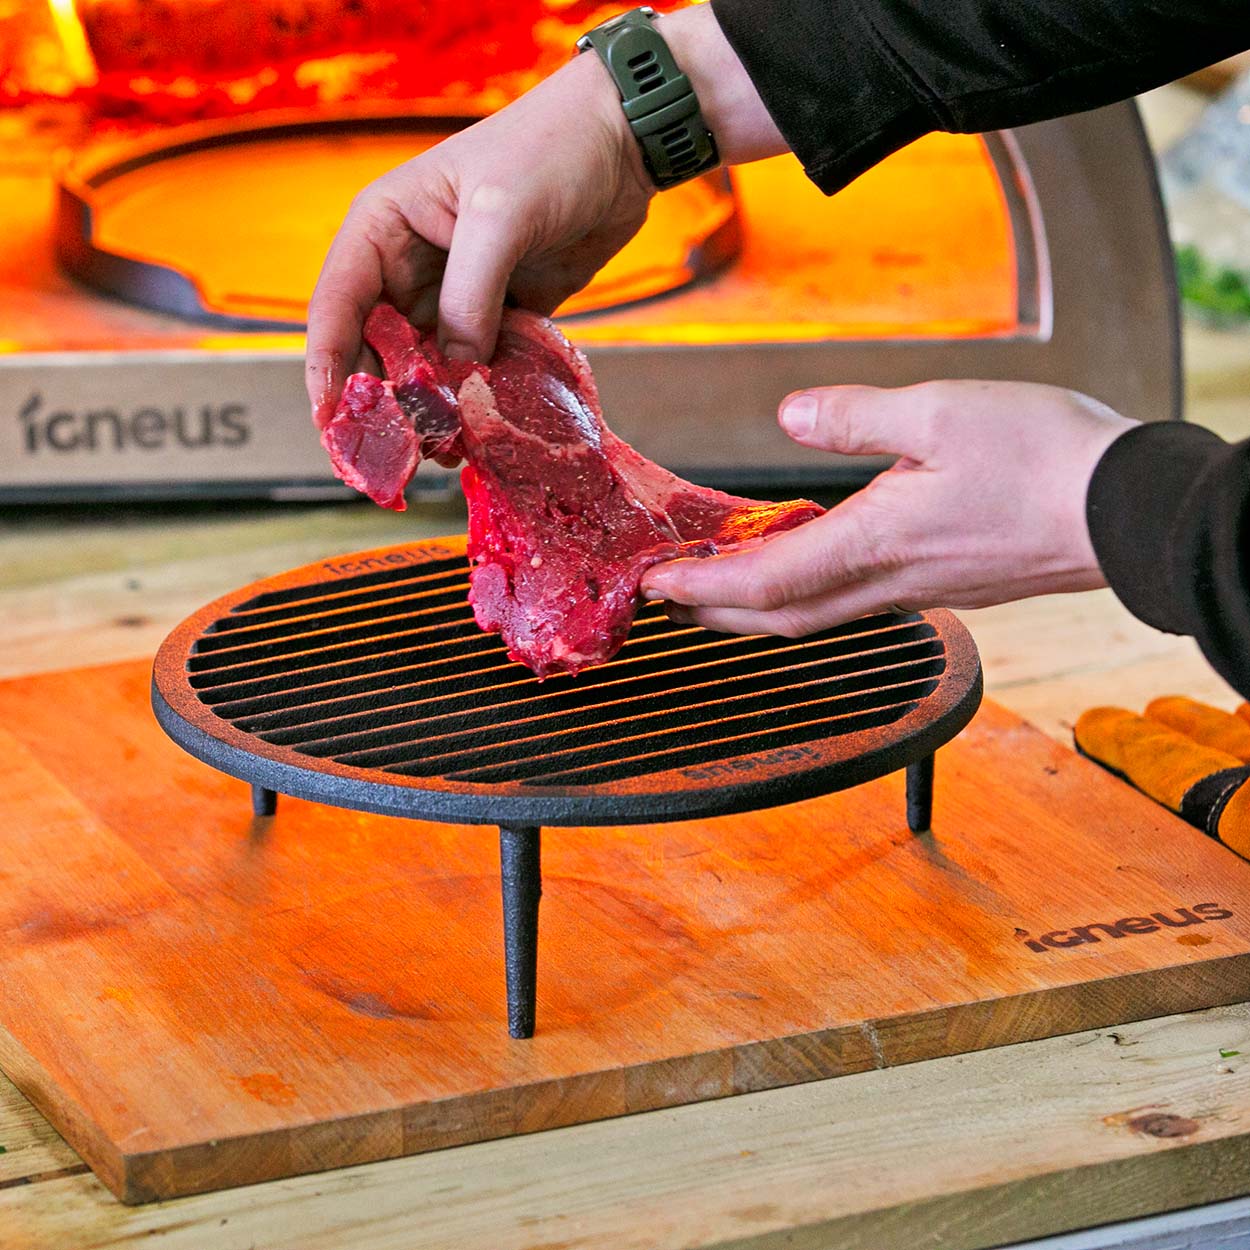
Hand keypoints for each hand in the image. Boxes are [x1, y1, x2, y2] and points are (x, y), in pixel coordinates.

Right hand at [305, 52, 652, 426]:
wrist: (623, 144)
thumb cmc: (551, 150)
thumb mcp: (499, 216)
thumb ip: (470, 296)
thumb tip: (456, 369)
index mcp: (384, 228)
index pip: (337, 305)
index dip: (328, 366)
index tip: (329, 418)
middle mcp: (410, 268)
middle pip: (377, 349)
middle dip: (385, 400)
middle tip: (397, 451)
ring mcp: (456, 297)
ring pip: (428, 369)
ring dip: (434, 410)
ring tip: (446, 448)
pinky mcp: (501, 317)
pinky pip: (480, 369)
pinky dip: (481, 399)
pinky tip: (488, 427)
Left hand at [640, 380, 1137, 633]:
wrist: (1127, 510)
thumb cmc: (1047, 461)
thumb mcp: (941, 412)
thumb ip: (856, 417)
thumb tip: (792, 414)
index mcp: (876, 543)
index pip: (765, 583)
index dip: (703, 589)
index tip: (657, 585)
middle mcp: (889, 581)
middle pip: (780, 615)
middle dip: (715, 612)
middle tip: (669, 595)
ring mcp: (917, 589)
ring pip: (815, 613)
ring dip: (757, 605)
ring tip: (718, 584)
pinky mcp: (942, 584)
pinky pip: (852, 598)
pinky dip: (806, 590)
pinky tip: (804, 563)